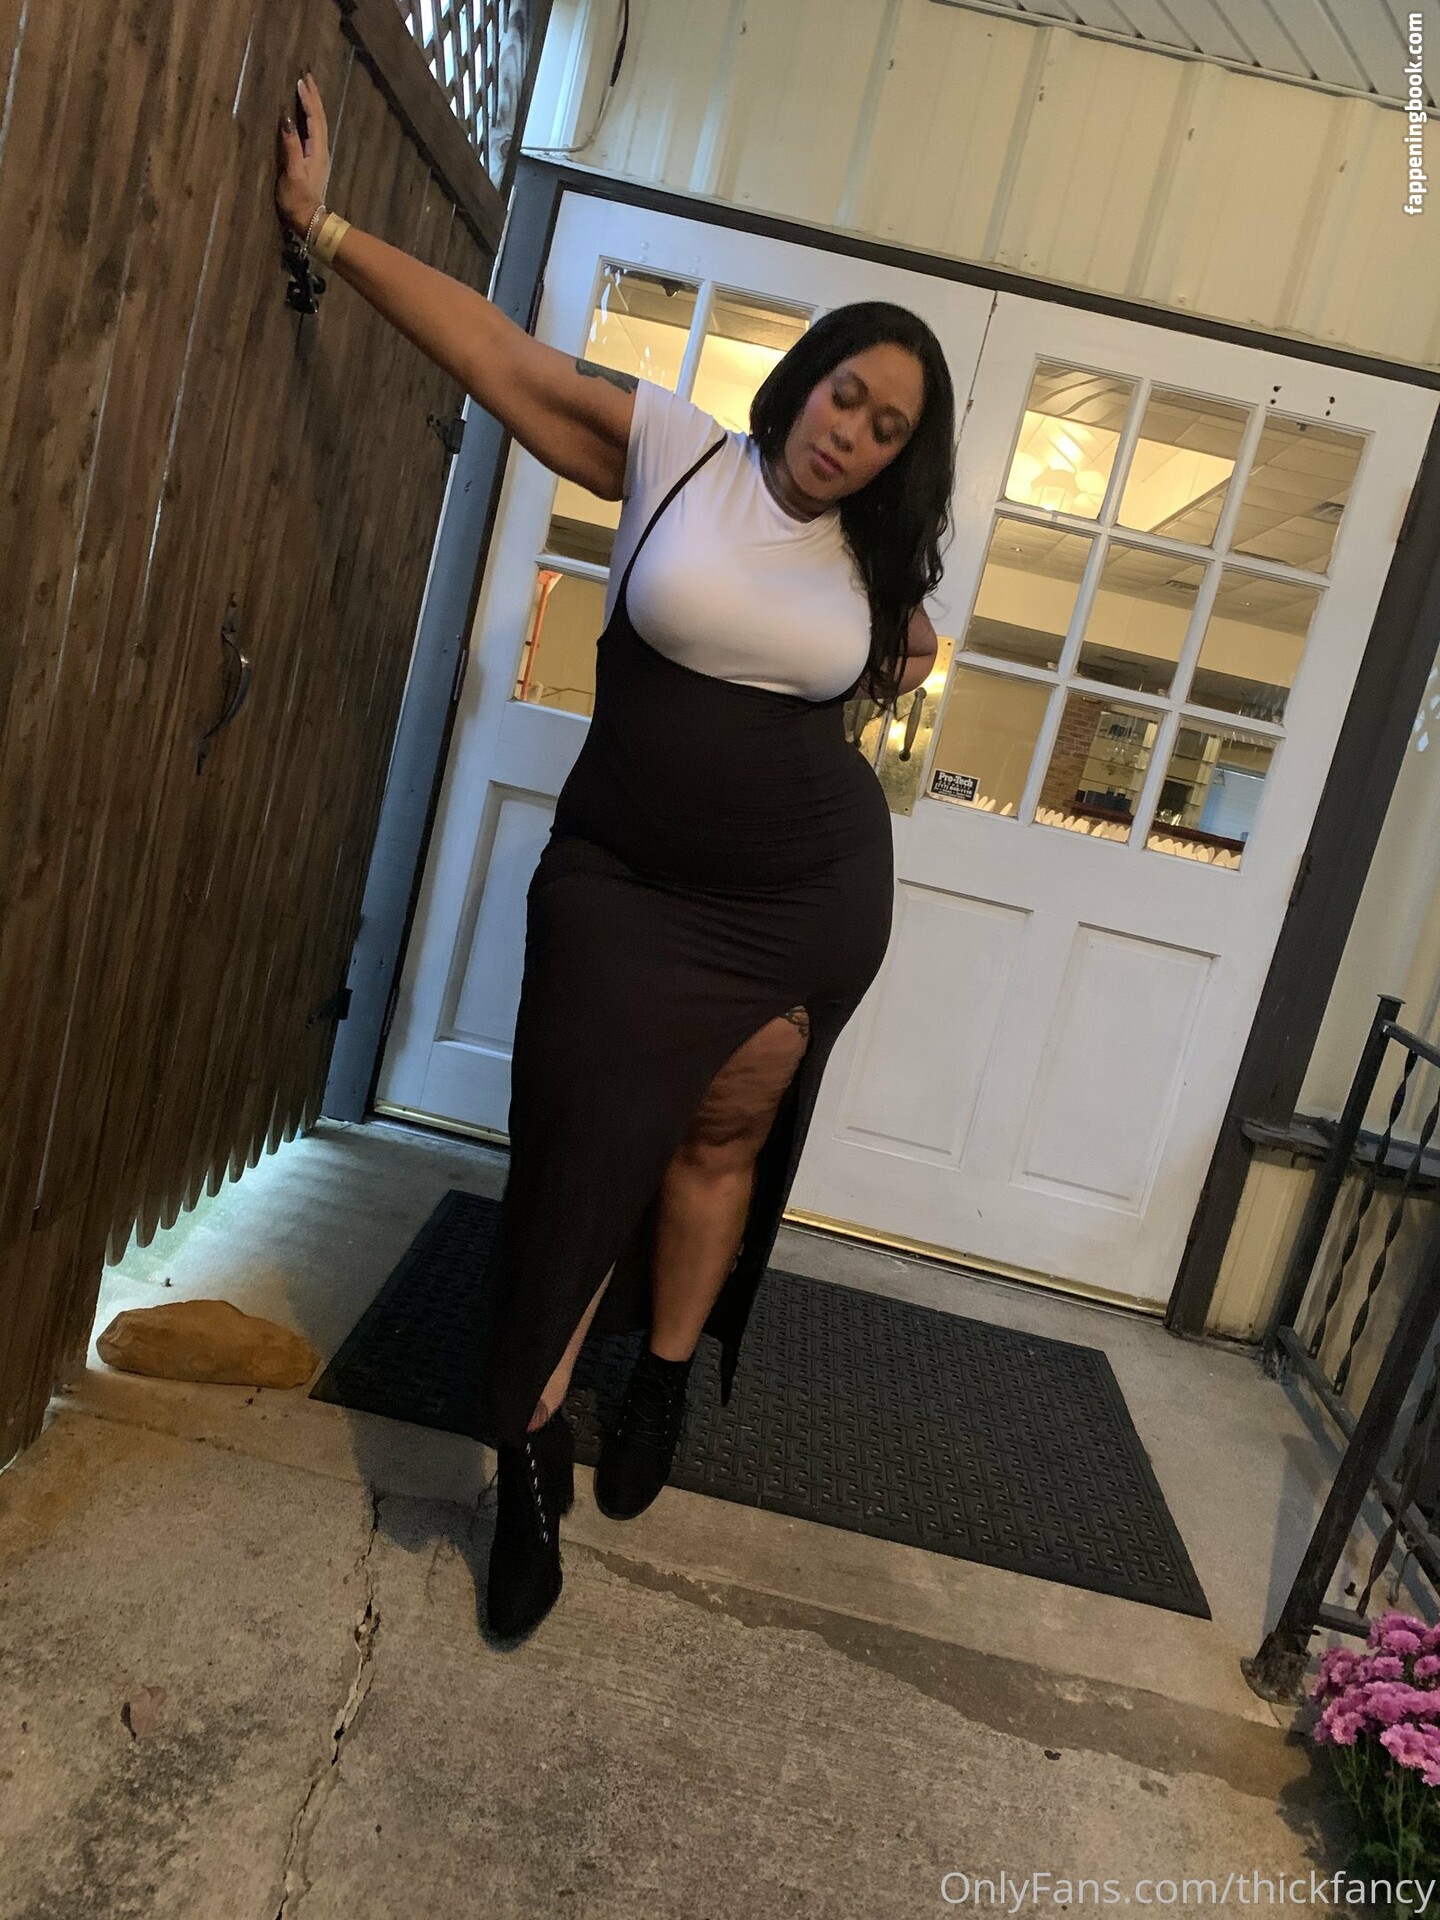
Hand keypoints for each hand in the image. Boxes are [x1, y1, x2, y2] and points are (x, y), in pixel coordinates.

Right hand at [275, 71, 330, 239]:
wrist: (308, 220)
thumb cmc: (298, 199)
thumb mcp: (293, 173)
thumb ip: (291, 146)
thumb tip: (287, 119)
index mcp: (317, 151)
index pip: (314, 119)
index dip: (308, 100)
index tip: (301, 81)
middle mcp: (321, 150)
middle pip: (319, 118)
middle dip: (314, 97)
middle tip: (308, 77)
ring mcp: (319, 156)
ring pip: (318, 124)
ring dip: (314, 106)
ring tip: (308, 90)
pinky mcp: (314, 161)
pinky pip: (315, 132)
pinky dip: (311, 118)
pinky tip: (307, 115)